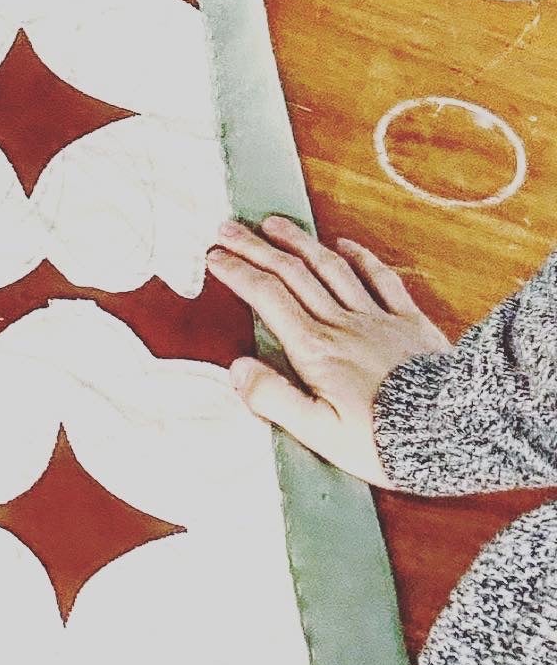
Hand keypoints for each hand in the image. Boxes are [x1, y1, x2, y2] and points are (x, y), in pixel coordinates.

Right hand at [205, 216, 450, 485]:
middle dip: (256, 247)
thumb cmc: (382, 440)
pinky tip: (343, 245)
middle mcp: (341, 325)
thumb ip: (273, 398)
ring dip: (299, 242)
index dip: (237, 273)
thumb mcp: (318, 432)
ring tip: (274, 225)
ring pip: (330, 268)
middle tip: (229, 229)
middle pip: (291, 274)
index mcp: (315, 350)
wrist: (449, 430)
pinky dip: (359, 257)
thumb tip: (236, 369)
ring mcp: (377, 318)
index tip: (215, 258)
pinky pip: (381, 279)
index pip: (267, 297)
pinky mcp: (409, 322)